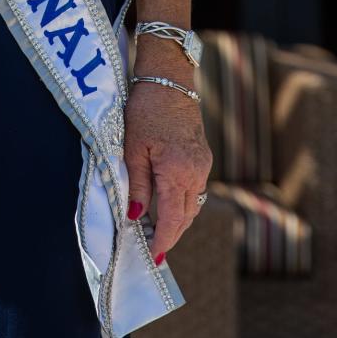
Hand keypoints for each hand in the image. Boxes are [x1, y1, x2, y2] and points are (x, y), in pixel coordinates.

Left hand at [123, 57, 212, 263]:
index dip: (164, 240)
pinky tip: (168, 202)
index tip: (154, 257)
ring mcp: (203, 164)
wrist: (169, 81)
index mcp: (178, 172)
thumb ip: (137, 184)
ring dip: (178, 219)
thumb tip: (136, 216)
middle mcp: (196, 172)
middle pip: (187, 216)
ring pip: (193, 203)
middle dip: (172, 234)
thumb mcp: (133, 148)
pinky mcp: (203, 156)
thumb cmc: (146, 110)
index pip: (173, 219)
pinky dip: (182, 201)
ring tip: (158, 229)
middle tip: (153, 248)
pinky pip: (195, 188)